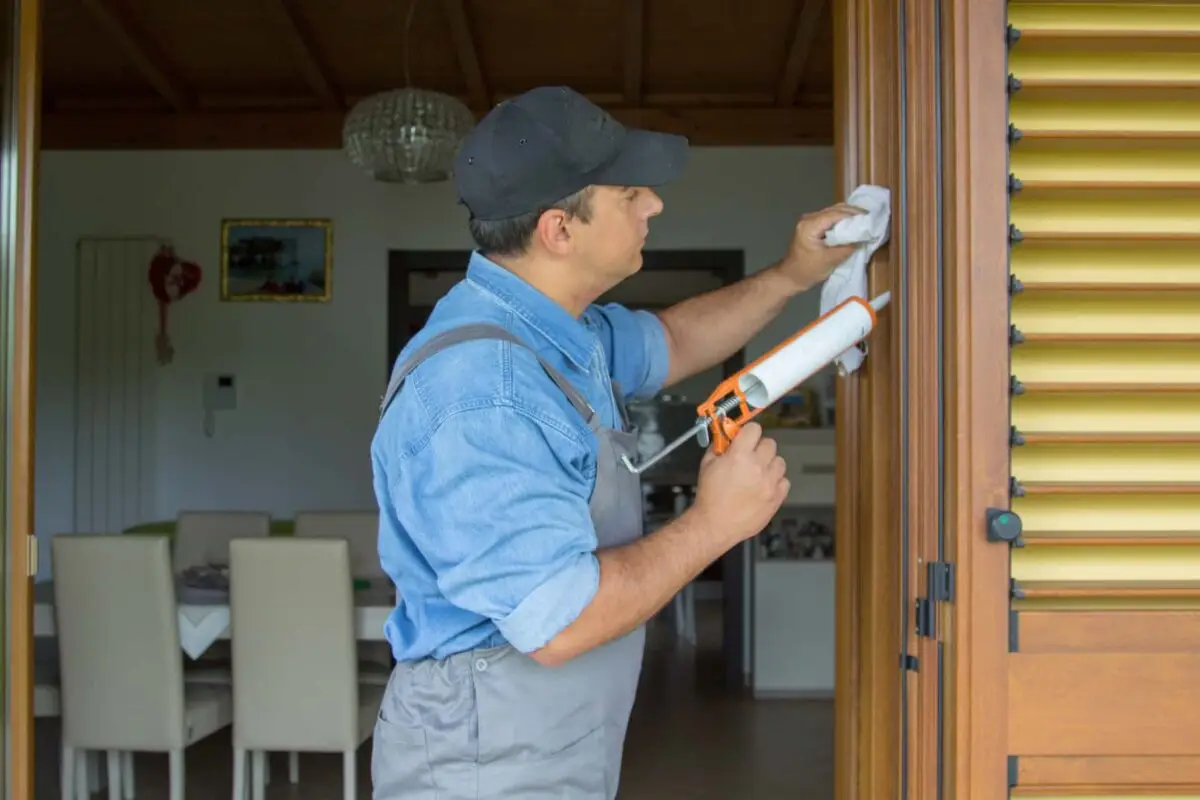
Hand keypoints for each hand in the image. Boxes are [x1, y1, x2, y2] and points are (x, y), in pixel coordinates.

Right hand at [689, 422, 789, 546]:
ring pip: (780, 462)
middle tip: (749, 458)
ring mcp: (770, 483)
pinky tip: (764, 487)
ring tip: (758, 474)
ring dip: (770, 464)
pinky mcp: (777, 498)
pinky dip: (776, 482)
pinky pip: (784, 481)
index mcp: (740, 455)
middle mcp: (758, 466)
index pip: (755, 429)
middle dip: (759, 448)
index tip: (744, 439)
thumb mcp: (706, 464)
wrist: (716, 525)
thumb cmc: (709, 495)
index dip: (748, 432)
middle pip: (770, 443)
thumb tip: (728, 436)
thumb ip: (719, 446)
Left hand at [779, 202, 866, 290]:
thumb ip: (847, 247)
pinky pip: (830, 219)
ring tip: (865, 221)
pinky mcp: (813, 226)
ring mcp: (810, 221)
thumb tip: (864, 237)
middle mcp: (809, 218)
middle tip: (870, 219)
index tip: (869, 218)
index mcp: (810, 225)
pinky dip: (842, 221)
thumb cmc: (807, 270)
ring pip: (833, 212)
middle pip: (835, 209)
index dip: (853, 215)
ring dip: (849, 216)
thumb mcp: (830, 260)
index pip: (835, 214)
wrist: (791, 277)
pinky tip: (853, 225)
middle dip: (853, 213)